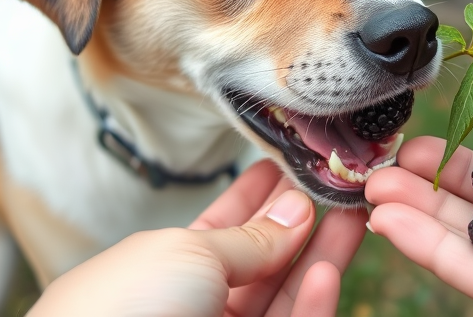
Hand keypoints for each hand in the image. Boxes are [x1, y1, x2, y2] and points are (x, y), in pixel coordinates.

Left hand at [29, 159, 366, 316]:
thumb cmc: (121, 308)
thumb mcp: (187, 252)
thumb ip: (249, 236)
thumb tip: (295, 208)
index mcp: (167, 269)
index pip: (225, 229)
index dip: (259, 198)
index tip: (291, 169)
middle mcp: (198, 303)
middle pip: (264, 261)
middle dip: (303, 224)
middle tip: (339, 190)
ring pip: (285, 296)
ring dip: (320, 257)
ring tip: (350, 218)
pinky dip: (313, 304)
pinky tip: (326, 271)